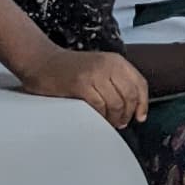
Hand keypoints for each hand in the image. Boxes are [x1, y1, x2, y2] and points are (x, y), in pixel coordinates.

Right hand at [20, 47, 149, 129]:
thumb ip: (116, 80)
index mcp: (116, 61)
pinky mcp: (80, 84)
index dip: (143, 103)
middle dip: (128, 113)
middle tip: (121, 123)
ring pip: (116, 103)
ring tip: (109, 122)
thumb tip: (133, 106)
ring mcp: (94, 74)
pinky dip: (100, 116)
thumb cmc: (69, 68)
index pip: (140, 84)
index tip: (140, 117)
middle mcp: (108, 65)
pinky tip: (96, 119)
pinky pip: (99, 106)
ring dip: (114, 117)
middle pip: (130, 95)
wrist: (41, 61)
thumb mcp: (99, 67)